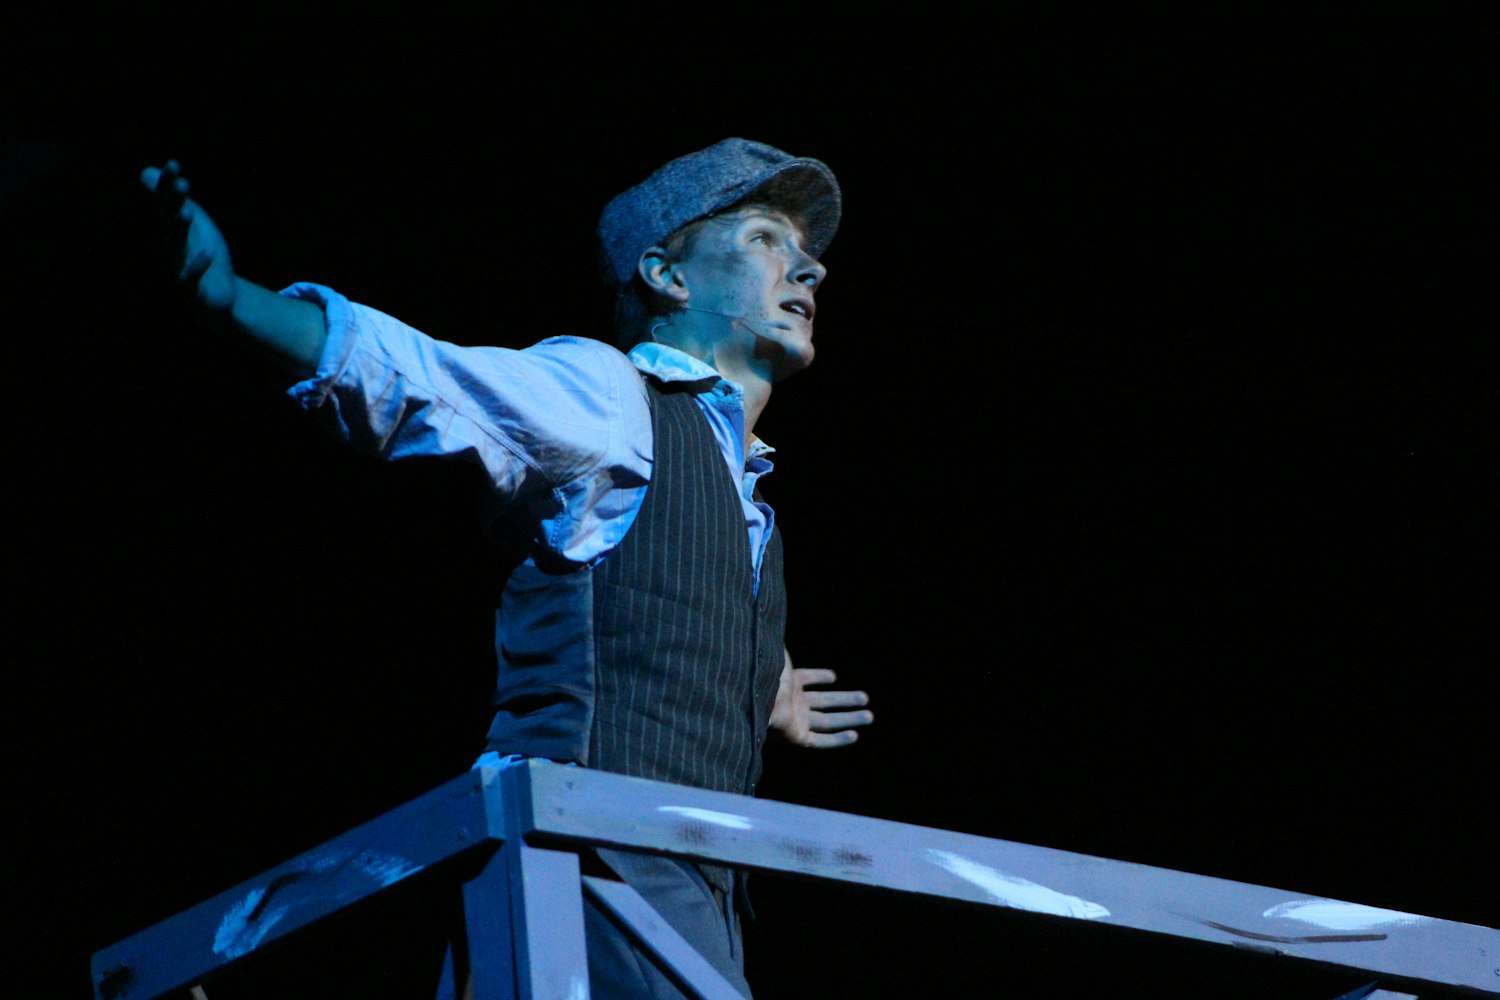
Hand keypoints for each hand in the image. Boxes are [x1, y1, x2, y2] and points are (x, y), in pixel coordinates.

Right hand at [140, 160, 237, 313]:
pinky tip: (207, 254)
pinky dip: (197, 267)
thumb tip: (147, 170)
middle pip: (167, 223)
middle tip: (183, 184)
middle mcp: (167, 248)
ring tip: (187, 214)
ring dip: (180, 231)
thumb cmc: (202, 259)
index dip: (167, 185)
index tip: (174, 164)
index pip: (164, 204)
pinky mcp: (190, 291)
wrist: (217, 300)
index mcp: (168, 231)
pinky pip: (190, 279)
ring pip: (175, 249)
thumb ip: (176, 201)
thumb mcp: (194, 227)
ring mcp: (176, 270)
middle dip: (173, 204)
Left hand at [767, 651, 872, 748]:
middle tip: (865, 698)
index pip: (804, 679)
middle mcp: (792, 702)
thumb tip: (776, 618)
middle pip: (824, 702)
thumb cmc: (768, 675)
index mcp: (786, 682)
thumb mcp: (778, 653)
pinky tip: (854, 735)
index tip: (833, 676)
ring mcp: (795, 720)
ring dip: (849, 718)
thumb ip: (782, 642)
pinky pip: (821, 741)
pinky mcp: (797, 737)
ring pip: (828, 722)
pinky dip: (837, 739)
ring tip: (870, 716)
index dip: (818, 676)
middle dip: (845, 700)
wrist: (760, 697)